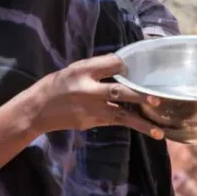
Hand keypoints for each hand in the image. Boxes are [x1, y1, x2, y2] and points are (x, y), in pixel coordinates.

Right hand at [28, 54, 164, 138]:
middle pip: (117, 91)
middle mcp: (87, 89)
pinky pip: (114, 121)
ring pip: (120, 114)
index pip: (111, 64)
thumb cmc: (58, 85)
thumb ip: (98, 67)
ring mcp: (90, 109)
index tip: (140, 68)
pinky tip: (146, 129)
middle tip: (157, 99)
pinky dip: (129, 123)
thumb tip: (124, 66)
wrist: (37, 109)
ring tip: (159, 131)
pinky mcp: (90, 123)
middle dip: (138, 95)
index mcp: (83, 70)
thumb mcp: (75, 69)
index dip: (127, 66)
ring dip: (141, 123)